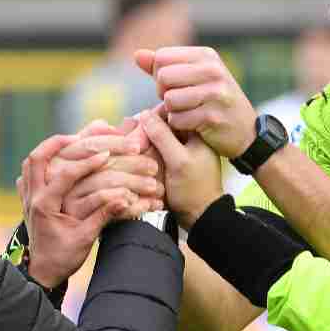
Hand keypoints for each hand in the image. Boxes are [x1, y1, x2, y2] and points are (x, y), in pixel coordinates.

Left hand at [17, 135, 127, 289]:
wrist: (42, 274)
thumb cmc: (63, 259)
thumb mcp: (86, 239)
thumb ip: (103, 216)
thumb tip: (125, 199)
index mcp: (46, 205)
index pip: (66, 174)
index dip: (88, 162)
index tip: (106, 154)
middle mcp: (33, 197)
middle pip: (36, 158)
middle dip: (57, 143)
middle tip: (78, 136)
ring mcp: (27, 198)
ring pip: (29, 164)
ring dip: (47, 150)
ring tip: (67, 143)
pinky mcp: (28, 202)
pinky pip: (28, 175)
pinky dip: (40, 164)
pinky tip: (54, 164)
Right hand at [54, 119, 164, 219]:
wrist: (59, 245)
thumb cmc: (80, 197)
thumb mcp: (85, 170)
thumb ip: (94, 144)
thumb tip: (107, 125)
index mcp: (63, 157)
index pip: (91, 143)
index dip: (116, 143)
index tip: (138, 145)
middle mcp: (59, 174)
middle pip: (100, 164)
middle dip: (132, 164)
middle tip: (154, 168)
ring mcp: (66, 196)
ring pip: (104, 184)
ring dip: (134, 185)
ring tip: (155, 188)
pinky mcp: (74, 217)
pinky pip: (103, 207)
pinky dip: (125, 204)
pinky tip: (141, 204)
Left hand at [135, 46, 257, 158]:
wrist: (246, 131)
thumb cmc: (214, 101)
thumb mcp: (194, 77)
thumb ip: (164, 66)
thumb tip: (137, 55)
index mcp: (206, 55)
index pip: (162, 57)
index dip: (159, 74)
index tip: (173, 86)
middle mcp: (213, 70)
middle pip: (163, 77)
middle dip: (163, 93)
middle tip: (178, 102)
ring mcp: (215, 93)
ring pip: (169, 100)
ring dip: (171, 111)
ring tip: (186, 112)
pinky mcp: (212, 117)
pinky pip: (177, 120)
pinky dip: (179, 126)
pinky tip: (193, 125)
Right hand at [137, 106, 223, 229]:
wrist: (199, 216)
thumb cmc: (194, 190)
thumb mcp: (179, 161)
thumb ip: (163, 137)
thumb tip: (145, 114)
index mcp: (196, 133)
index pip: (173, 113)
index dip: (154, 115)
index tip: (137, 121)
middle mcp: (187, 139)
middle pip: (162, 124)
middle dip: (145, 128)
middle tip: (129, 133)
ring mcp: (178, 151)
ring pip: (156, 137)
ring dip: (143, 140)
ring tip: (130, 144)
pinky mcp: (171, 162)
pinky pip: (155, 150)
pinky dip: (145, 151)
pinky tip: (134, 154)